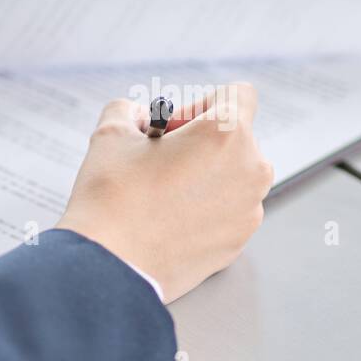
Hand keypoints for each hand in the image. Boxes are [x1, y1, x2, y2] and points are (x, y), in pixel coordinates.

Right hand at [57, 84, 274, 303]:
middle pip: (237, 138)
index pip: (238, 95)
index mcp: (227, 134)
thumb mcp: (112, 133)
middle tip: (161, 160)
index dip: (200, 105)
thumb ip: (129, 110)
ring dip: (205, 176)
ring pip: (234, 177)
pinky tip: (168, 221)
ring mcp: (248, 210)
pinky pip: (228, 212)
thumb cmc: (112, 198)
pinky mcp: (238, 242)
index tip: (172, 130)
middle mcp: (250, 170)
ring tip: (163, 194)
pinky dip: (205, 210)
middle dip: (201, 143)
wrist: (109, 266)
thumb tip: (137, 119)